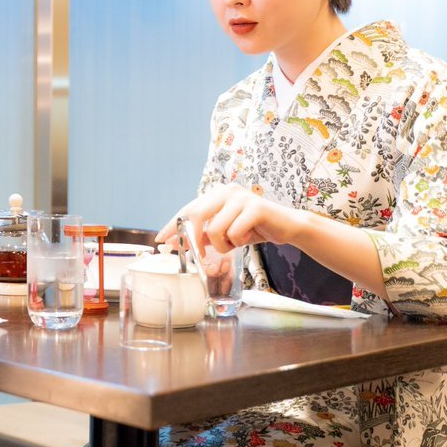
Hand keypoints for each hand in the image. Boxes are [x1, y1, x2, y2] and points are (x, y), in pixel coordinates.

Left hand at [155, 183, 306, 254]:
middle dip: (195, 239)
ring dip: (223, 244)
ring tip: (235, 242)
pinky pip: (235, 232)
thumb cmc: (252, 228)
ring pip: (215, 228)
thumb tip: (176, 243)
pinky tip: (248, 237)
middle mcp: (226, 190)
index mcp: (216, 194)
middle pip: (196, 215)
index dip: (173, 225)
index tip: (161, 239)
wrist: (286, 226)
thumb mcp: (224, 233)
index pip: (187, 209)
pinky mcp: (256, 207)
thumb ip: (201, 236)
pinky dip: (239, 242)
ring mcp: (241, 197)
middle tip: (201, 255)